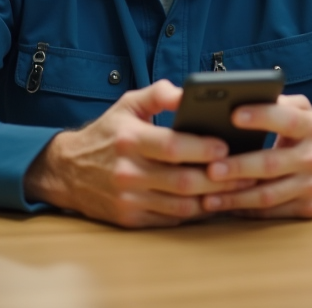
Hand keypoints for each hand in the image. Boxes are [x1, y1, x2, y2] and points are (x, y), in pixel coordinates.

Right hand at [24, 80, 255, 227]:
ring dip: (212, 198)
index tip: (225, 146)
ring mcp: (128, 199)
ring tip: (235, 187)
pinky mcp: (130, 219)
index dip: (202, 148)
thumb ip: (158, 94)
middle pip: (182, 180)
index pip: (171, 146)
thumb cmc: (107, 134)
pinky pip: (171, 220)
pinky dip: (194, 213)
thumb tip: (188, 92)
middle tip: (244, 170)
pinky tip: (211, 202)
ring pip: (181, 205)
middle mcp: (127, 171)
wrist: (67, 171)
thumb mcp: (126, 105)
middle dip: (218, 178)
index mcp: (129, 139)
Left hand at [201, 94, 311, 218]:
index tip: (232, 115)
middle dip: (238, 168)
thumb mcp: (303, 110)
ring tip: (207, 196)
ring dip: (235, 197)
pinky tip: (223, 206)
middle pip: (271, 164)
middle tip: (210, 169)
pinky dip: (244, 210)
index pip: (286, 119)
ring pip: (268, 195)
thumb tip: (240, 96)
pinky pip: (271, 212)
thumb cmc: (310, 132)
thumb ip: (278, 101)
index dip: (260, 116)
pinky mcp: (309, 208)